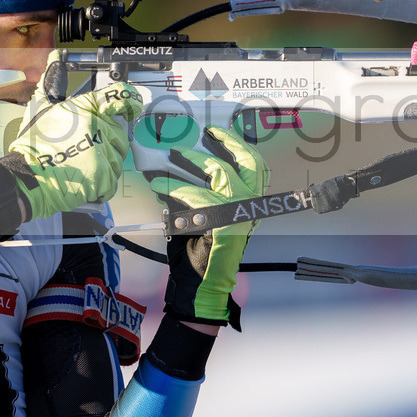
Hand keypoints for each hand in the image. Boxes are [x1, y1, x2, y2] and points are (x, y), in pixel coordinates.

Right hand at [0, 51, 142, 220]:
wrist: (28, 178)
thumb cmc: (34, 145)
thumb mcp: (41, 107)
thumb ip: (53, 80)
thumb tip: (56, 56)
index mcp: (86, 108)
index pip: (119, 96)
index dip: (130, 99)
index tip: (132, 106)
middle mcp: (98, 127)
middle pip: (118, 132)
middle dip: (106, 141)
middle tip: (84, 149)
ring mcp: (103, 152)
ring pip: (117, 156)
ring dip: (103, 161)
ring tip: (80, 164)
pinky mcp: (104, 175)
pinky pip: (112, 177)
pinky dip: (100, 182)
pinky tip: (83, 179)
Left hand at [145, 126, 268, 325]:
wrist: (200, 286)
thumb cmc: (199, 254)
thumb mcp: (201, 217)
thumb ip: (196, 195)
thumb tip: (174, 169)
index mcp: (249, 206)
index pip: (257, 169)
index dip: (240, 147)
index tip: (219, 132)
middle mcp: (251, 209)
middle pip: (251, 163)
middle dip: (229, 142)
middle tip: (208, 131)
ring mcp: (241, 216)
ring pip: (221, 174)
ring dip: (193, 161)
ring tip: (172, 154)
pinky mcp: (226, 225)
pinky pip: (198, 197)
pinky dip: (175, 188)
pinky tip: (159, 185)